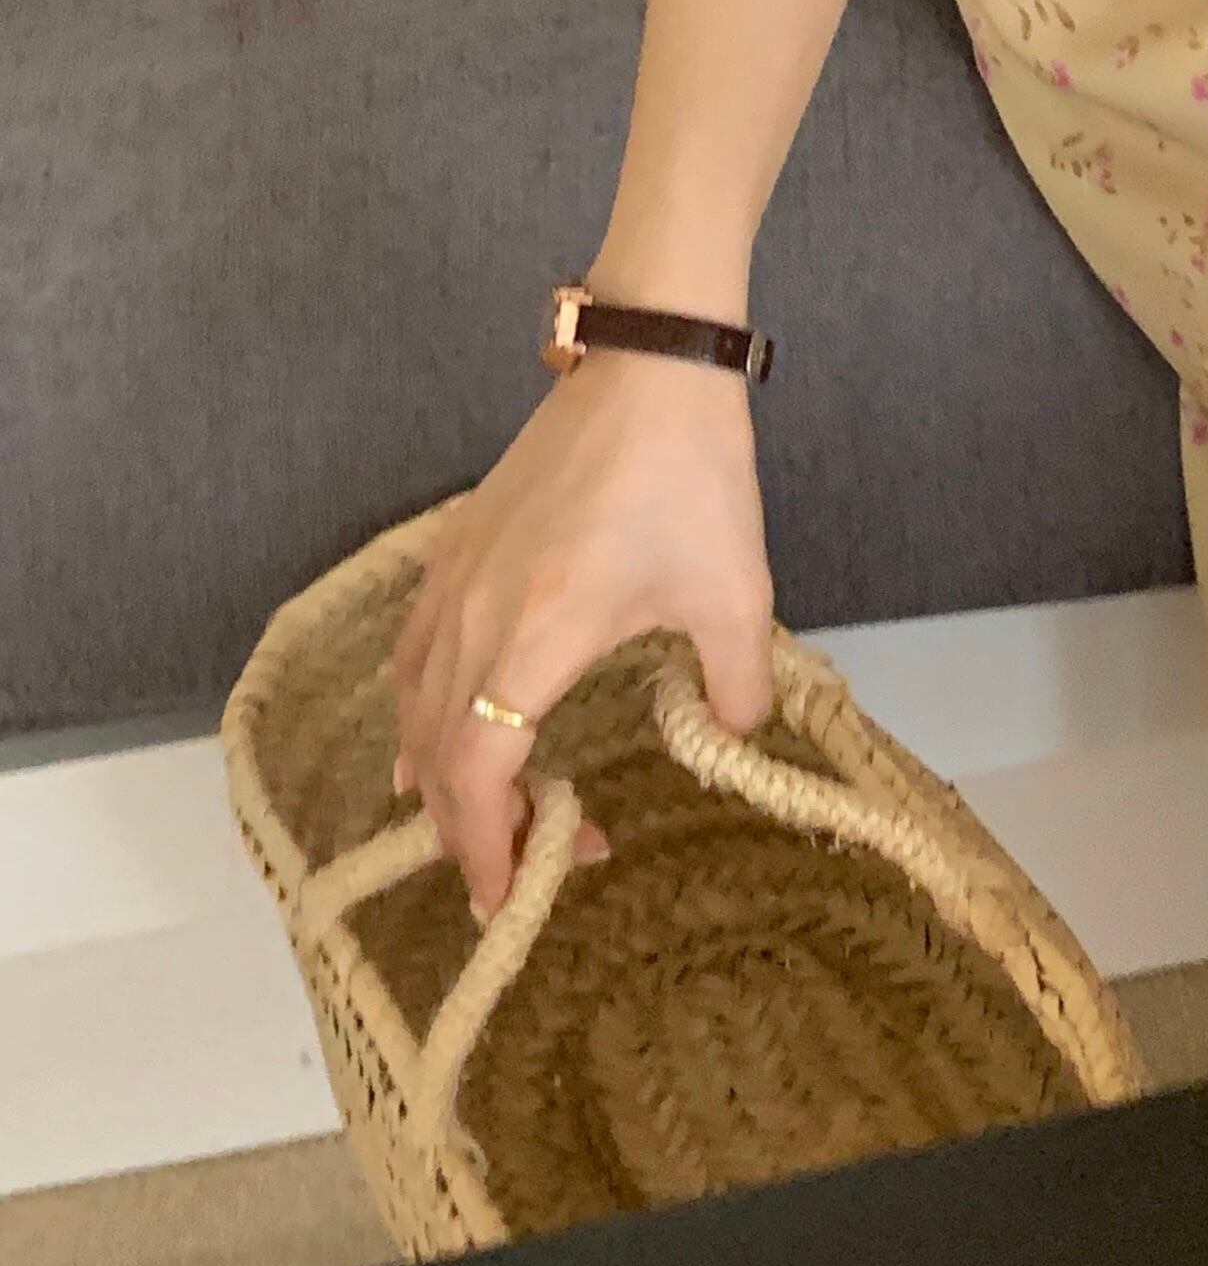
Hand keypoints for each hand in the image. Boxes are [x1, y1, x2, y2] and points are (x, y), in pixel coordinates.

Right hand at [388, 350, 775, 919]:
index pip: (480, 771)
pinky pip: (411, 657)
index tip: (511, 894)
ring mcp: (455, 582)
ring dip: (439, 779)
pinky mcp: (454, 553)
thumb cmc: (692, 479)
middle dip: (471, 829)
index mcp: (537, 637)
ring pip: (415, 708)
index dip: (488, 844)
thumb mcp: (737, 596)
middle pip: (439, 755)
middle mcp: (476, 618)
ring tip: (476, 830)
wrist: (647, 370)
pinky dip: (415, 714)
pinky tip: (424, 743)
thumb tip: (731, 741)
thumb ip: (736, 688)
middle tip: (519, 876)